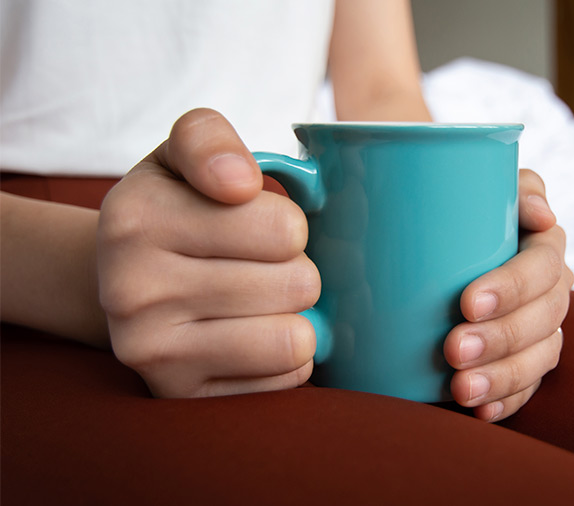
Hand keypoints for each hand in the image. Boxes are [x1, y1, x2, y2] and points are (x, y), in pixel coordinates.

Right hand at [97, 109, 319, 397]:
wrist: (125, 284)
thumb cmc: (176, 210)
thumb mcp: (183, 155)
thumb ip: (209, 139)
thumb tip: (239, 181)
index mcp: (137, 216)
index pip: (284, 227)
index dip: (290, 223)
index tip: (259, 224)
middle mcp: (132, 289)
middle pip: (299, 283)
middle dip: (296, 269)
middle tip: (261, 266)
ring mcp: (152, 352)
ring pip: (295, 338)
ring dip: (298, 316)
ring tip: (262, 301)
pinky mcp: (181, 395)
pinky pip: (285, 380)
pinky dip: (287, 357)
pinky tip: (255, 336)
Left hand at [444, 169, 573, 421]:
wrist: (423, 243)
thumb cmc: (451, 207)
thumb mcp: (475, 183)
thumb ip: (512, 183)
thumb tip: (541, 213)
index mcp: (542, 244)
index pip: (543, 266)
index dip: (513, 287)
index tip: (466, 303)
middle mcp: (550, 287)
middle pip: (545, 318)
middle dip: (502, 339)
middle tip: (453, 351)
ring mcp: (540, 328)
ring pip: (541, 357)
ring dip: (504, 377)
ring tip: (462, 391)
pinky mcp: (524, 360)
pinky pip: (529, 387)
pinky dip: (508, 401)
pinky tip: (480, 411)